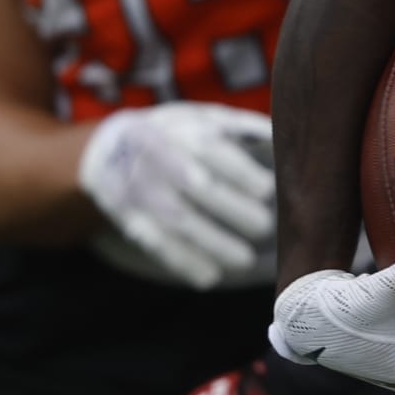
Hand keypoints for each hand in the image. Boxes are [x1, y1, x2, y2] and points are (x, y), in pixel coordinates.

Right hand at [79, 102, 274, 289]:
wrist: (107, 149)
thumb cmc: (175, 132)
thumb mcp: (201, 116)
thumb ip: (241, 126)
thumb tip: (287, 137)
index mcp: (176, 129)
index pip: (208, 149)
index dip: (237, 171)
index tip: (267, 189)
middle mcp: (154, 161)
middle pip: (194, 188)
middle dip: (230, 208)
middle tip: (264, 226)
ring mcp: (138, 192)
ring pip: (175, 221)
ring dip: (211, 243)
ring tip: (244, 259)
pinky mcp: (129, 219)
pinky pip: (154, 243)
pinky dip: (181, 262)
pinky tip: (209, 277)